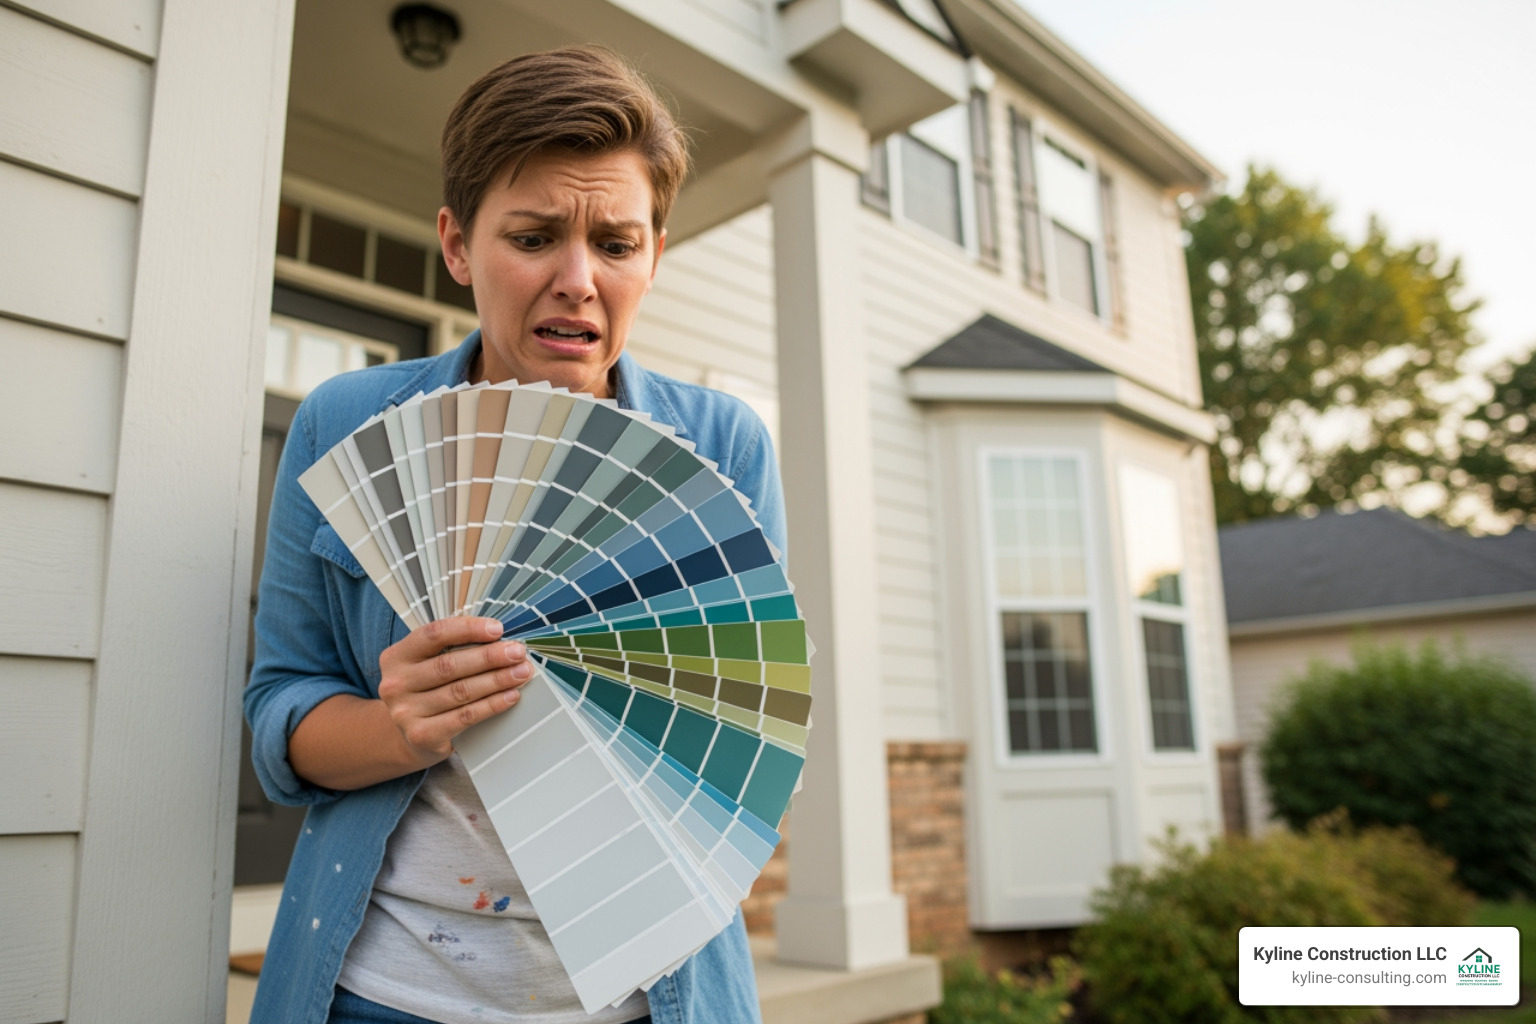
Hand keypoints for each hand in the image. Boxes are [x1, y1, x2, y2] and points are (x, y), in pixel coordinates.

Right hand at [377, 616, 533, 769]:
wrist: (408, 738)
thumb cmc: (426, 692)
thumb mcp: (427, 665)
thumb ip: (453, 648)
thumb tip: (499, 639)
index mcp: (397, 656)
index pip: (434, 634)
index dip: (468, 629)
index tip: (497, 629)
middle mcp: (396, 683)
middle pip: (450, 665)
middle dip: (490, 657)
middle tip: (517, 653)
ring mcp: (406, 712)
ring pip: (461, 691)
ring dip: (497, 680)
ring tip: (521, 673)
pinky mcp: (422, 735)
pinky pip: (465, 716)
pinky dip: (492, 705)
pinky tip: (510, 696)